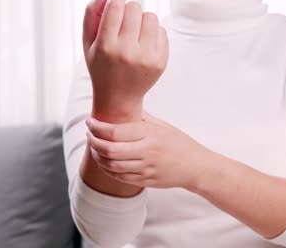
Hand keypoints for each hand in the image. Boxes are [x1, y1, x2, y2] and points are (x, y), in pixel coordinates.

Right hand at [82, 0, 168, 120]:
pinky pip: (162, 31)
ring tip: (134, 32)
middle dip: (128, 9)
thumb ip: (92, 14)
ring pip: (151, 17)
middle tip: (123, 20)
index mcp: (106, 47)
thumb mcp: (88, 43)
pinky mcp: (161, 62)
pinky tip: (143, 43)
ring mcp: (146, 58)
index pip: (115, 9)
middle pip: (135, 9)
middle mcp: (127, 53)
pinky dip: (153, 32)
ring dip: (142, 19)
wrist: (119, 98)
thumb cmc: (101, 67)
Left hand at [85, 112, 213, 189]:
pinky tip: (105, 162)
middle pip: (110, 149)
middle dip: (94, 142)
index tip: (90, 122)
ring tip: (95, 148)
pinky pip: (120, 177)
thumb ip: (142, 118)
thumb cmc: (179, 143)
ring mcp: (146, 167)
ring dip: (98, 157)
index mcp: (151, 134)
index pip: (115, 131)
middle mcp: (148, 151)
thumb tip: (123, 105)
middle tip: (89, 135)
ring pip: (112, 165)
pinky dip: (108, 170)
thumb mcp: (163, 126)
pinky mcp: (146, 180)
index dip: (97, 127)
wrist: (196, 166)